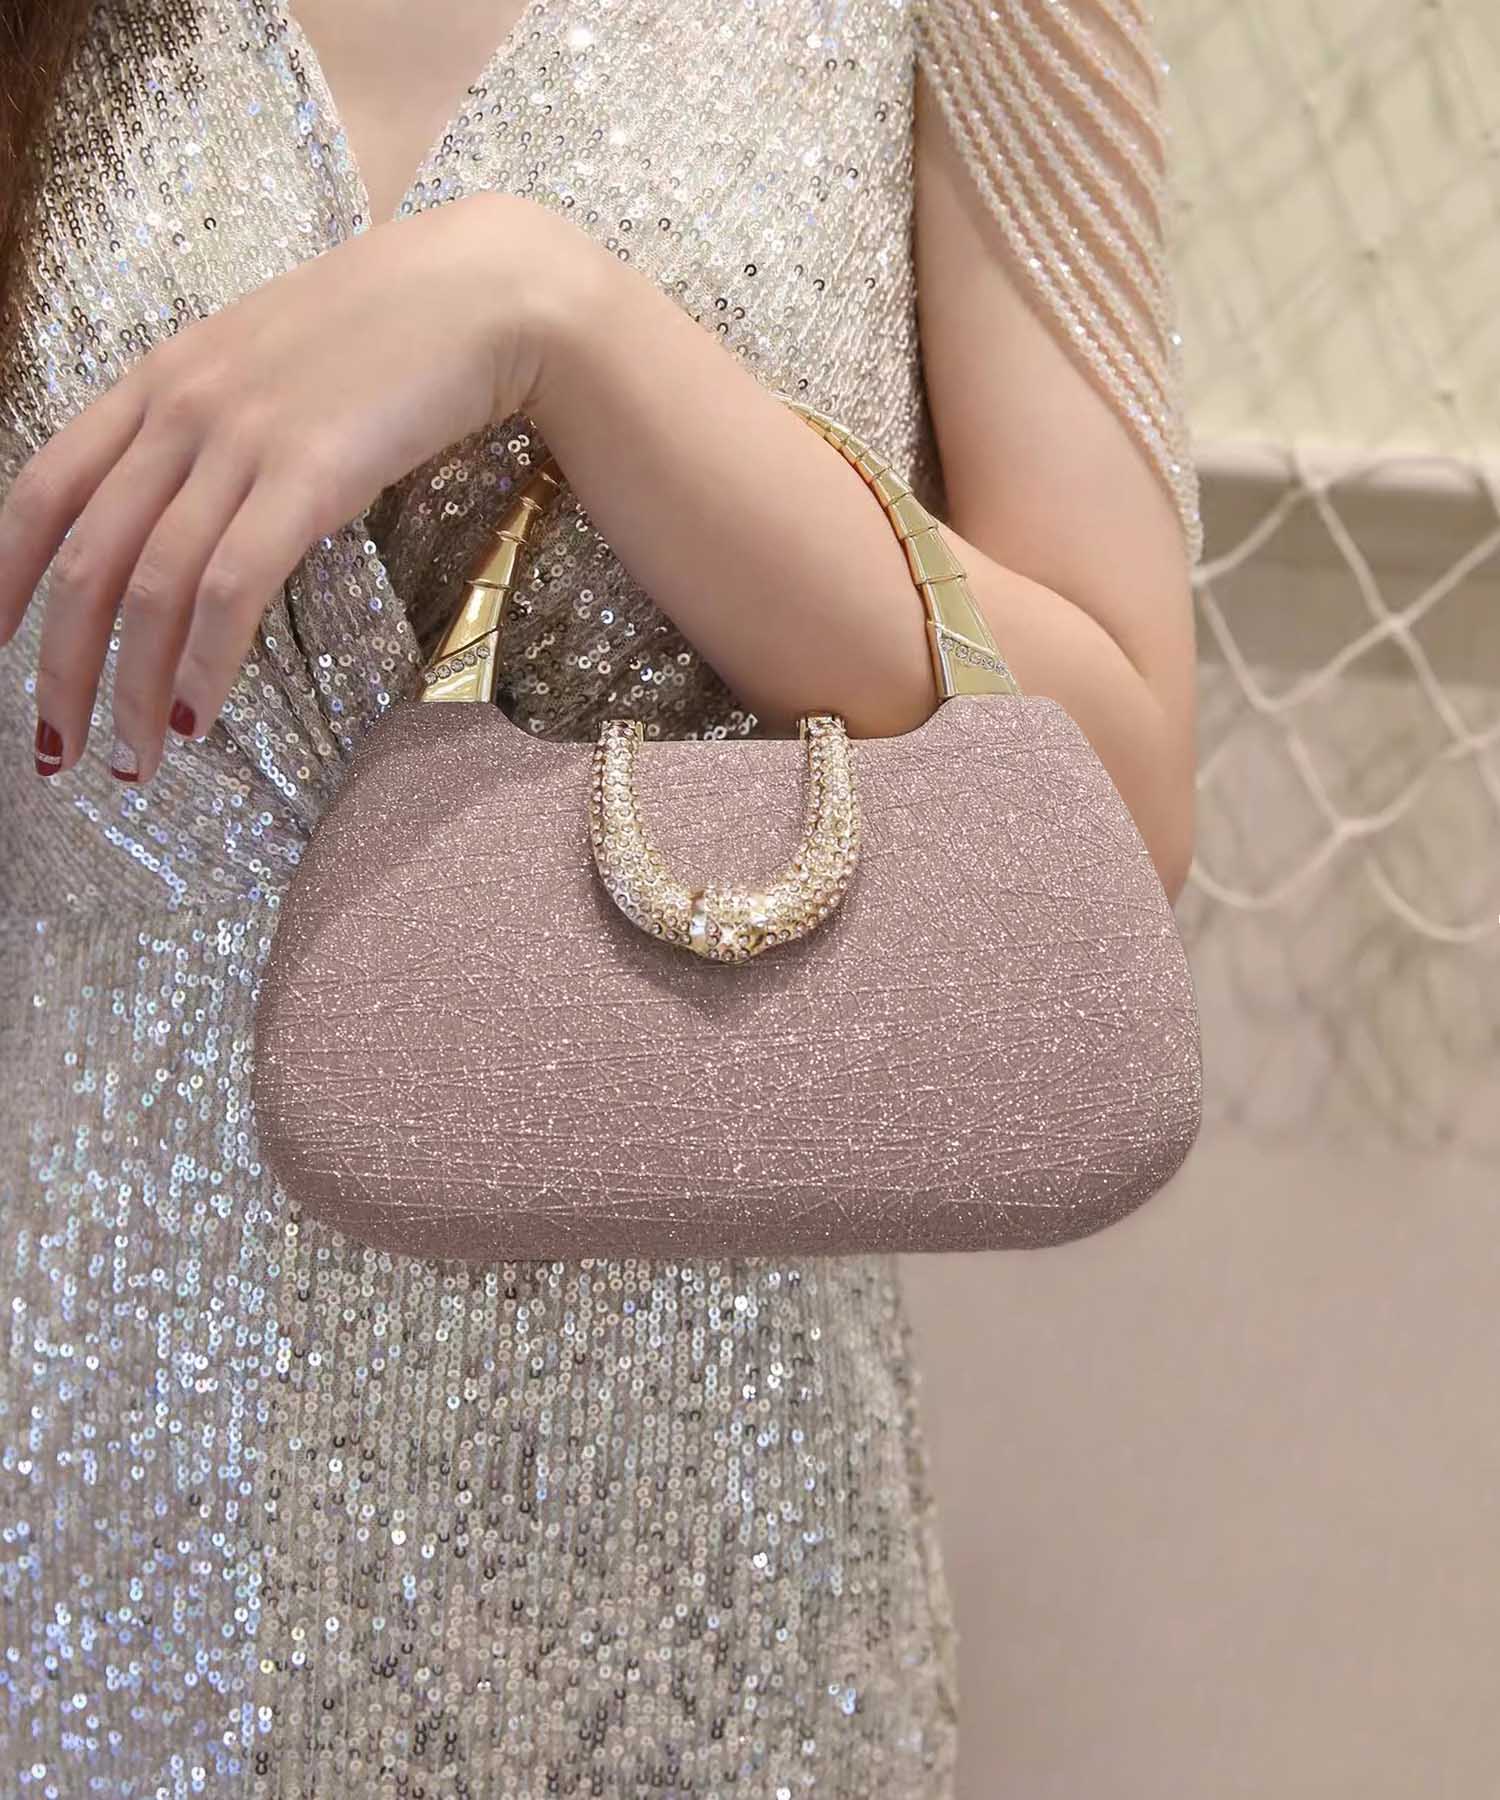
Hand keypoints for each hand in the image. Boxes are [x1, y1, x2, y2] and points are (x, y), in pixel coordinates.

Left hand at [0, 191, 573, 782]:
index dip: (5, 575)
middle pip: (86, 558)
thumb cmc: (388, 332)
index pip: (44, 486)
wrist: (482, 292)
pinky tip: (201, 717)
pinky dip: (207, 664)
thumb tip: (194, 507)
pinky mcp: (310, 476)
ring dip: (134, 691)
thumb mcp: (268, 366)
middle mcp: (180, 408)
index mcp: (159, 380)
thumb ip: (216, 424)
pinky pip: (234, 588)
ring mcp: (242, 440)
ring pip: (153, 588)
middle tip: (54, 749)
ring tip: (137, 761)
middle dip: (59, 670)